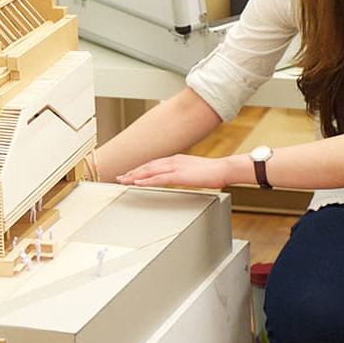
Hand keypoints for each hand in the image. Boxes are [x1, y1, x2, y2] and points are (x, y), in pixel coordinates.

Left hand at [116, 154, 232, 188]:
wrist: (223, 169)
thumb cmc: (212, 172)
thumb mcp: (194, 170)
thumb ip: (184, 172)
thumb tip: (179, 177)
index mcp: (177, 159)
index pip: (154, 164)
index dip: (141, 169)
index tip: (131, 173)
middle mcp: (173, 160)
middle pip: (148, 166)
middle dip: (133, 172)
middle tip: (120, 177)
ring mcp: (175, 167)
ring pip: (149, 171)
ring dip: (135, 175)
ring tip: (124, 180)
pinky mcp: (178, 175)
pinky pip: (157, 178)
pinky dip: (145, 180)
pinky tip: (137, 183)